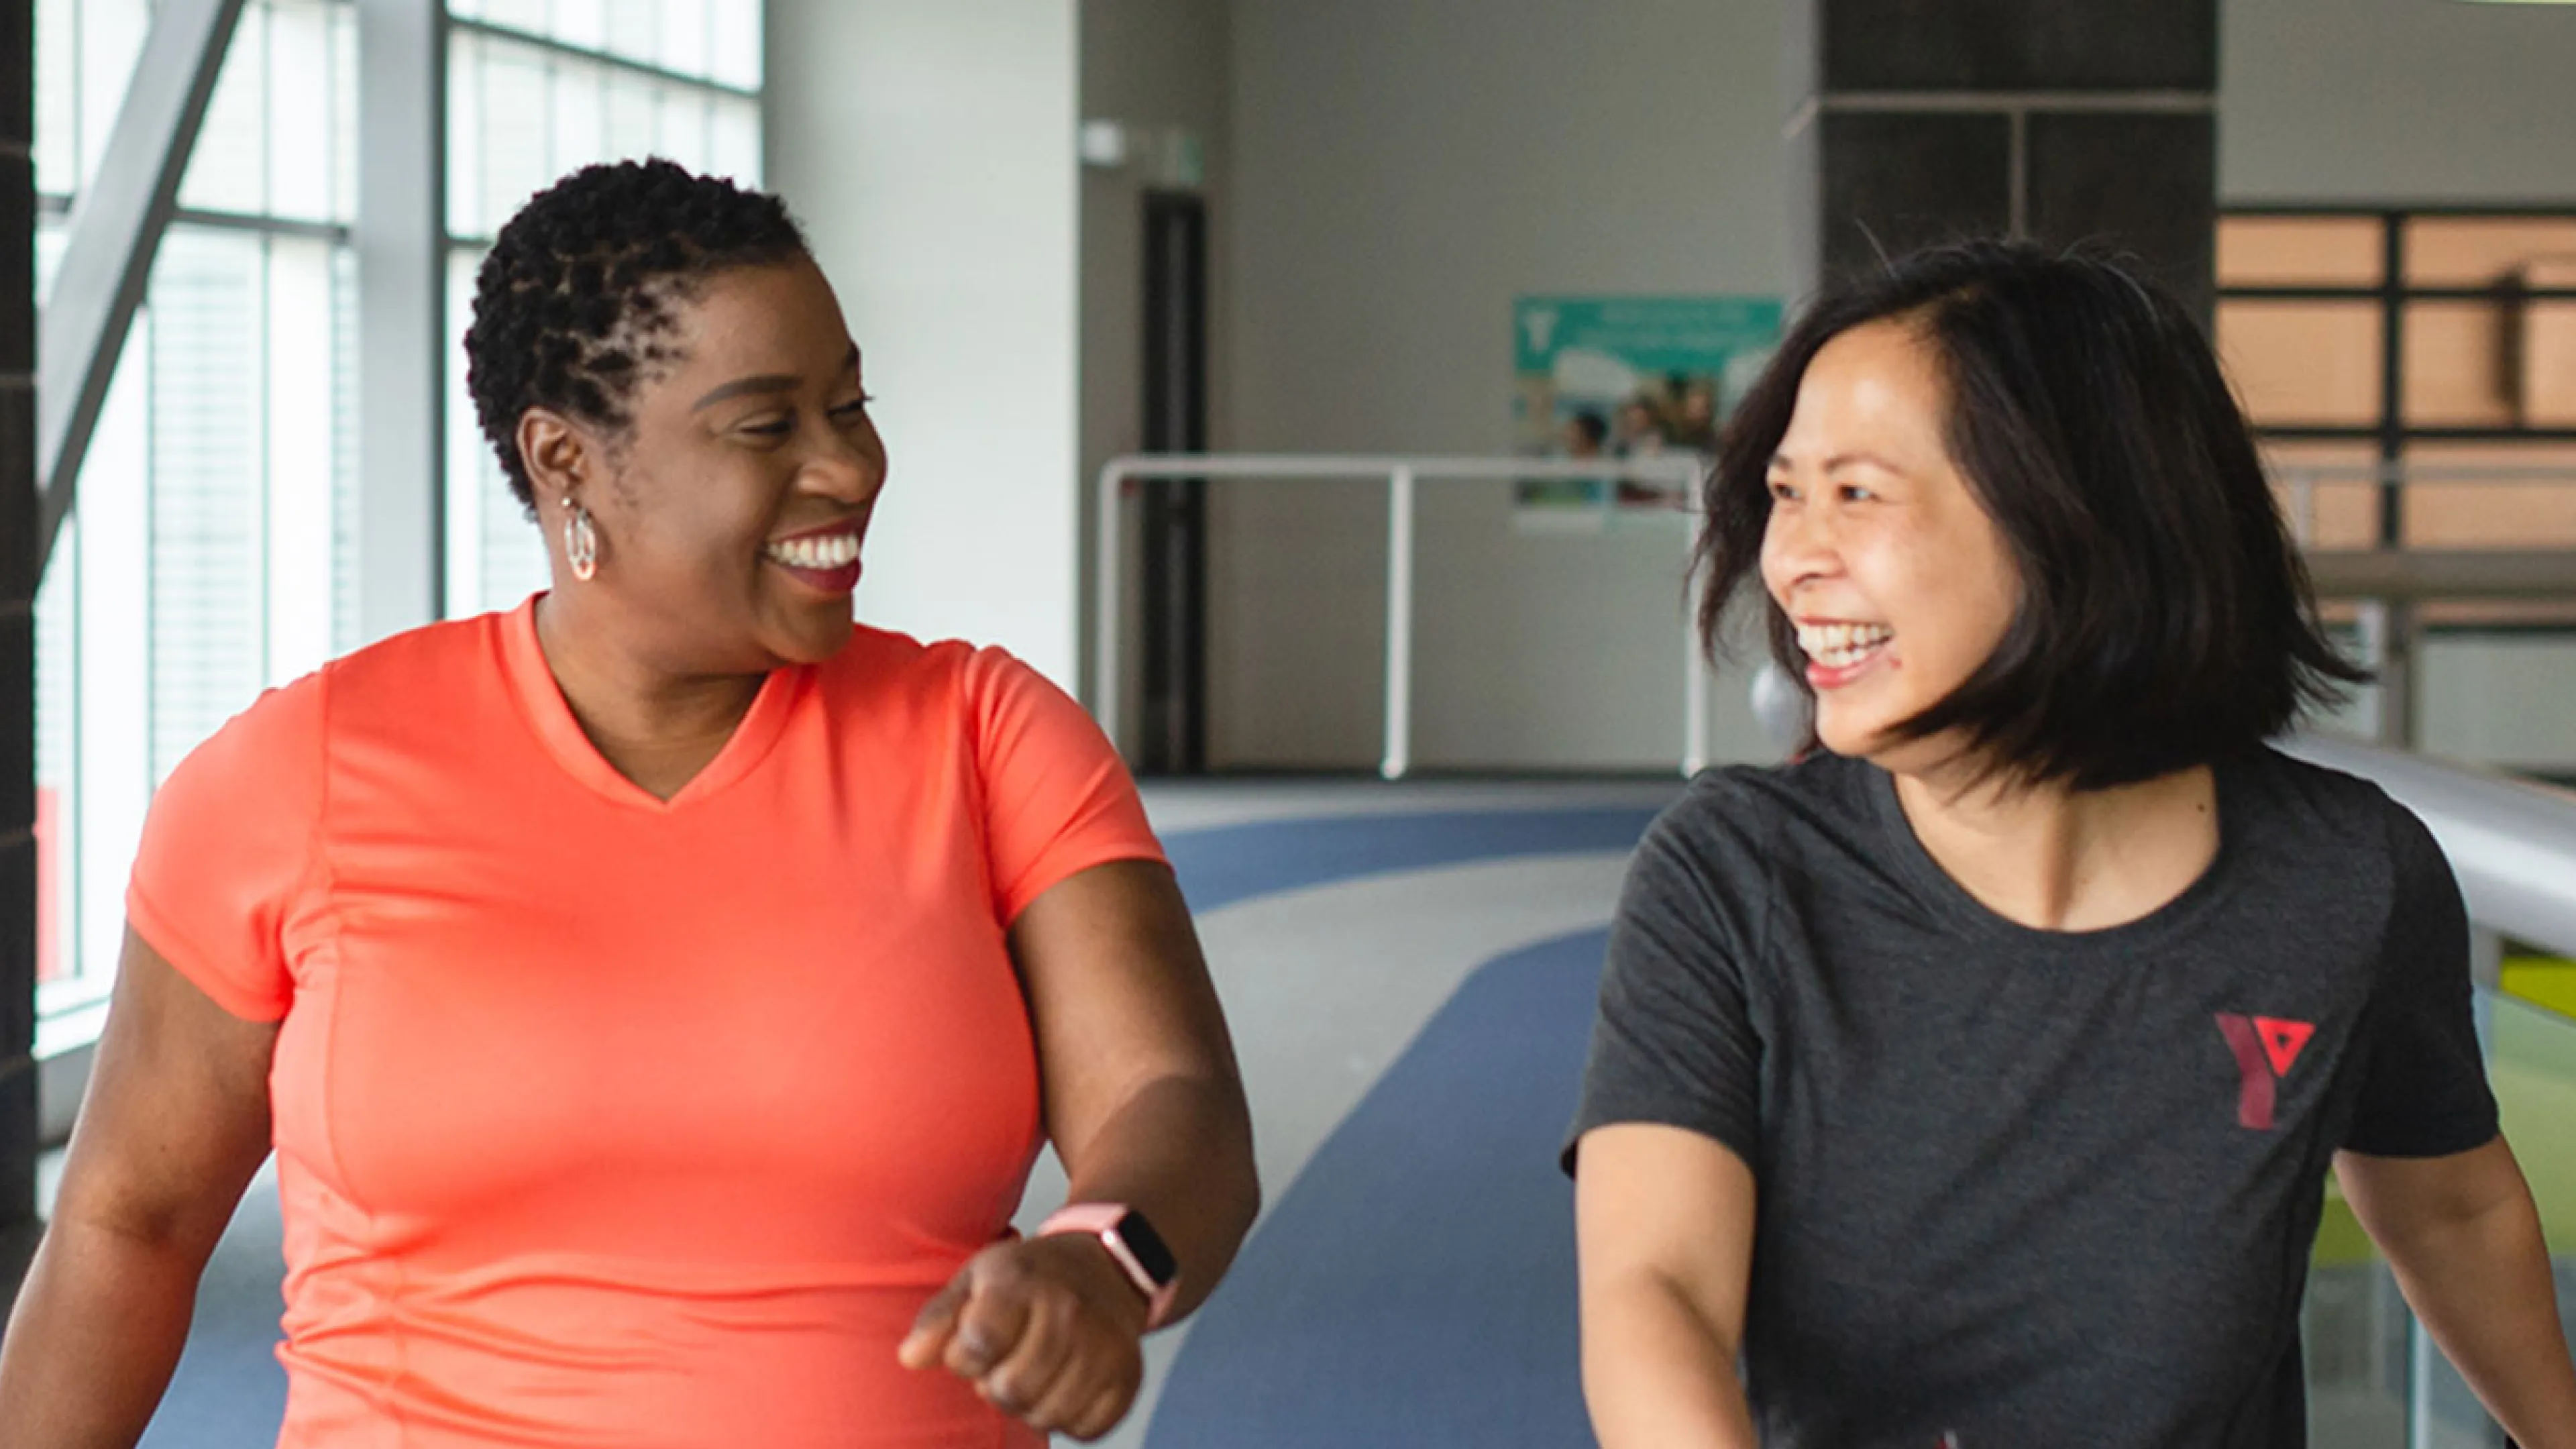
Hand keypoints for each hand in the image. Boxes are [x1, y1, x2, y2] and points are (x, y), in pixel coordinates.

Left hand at [897, 1234, 1150, 1440]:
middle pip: (1011, 1389)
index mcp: (1023, 1282)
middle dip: (995, 1386)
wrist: (1105, 1269)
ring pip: (1047, 1415)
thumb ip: (938, 1318)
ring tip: (1033, 1373)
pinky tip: (1063, 1386)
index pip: (977, 1346)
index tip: (971, 1346)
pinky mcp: (1128, 1377)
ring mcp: (1105, 1346)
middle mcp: (1070, 1312)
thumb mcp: (975, 1279)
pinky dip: (1069, 1418)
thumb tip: (911, 1358)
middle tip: (1004, 1364)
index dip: (963, 1359)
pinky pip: (1086, 1429)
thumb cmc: (1028, 1279)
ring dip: (1030, 1406)